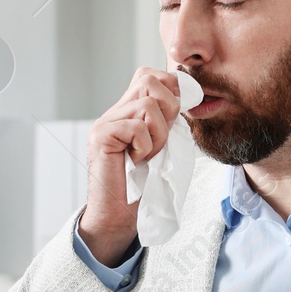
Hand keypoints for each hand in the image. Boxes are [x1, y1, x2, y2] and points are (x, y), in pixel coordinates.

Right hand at [79, 67, 181, 265]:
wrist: (119, 216)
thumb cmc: (143, 186)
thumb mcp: (163, 146)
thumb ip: (169, 121)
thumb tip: (189, 97)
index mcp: (129, 111)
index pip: (151, 75)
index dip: (171, 91)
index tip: (175, 119)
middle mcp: (114, 112)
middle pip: (150, 79)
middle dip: (168, 109)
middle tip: (161, 139)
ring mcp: (105, 122)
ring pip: (147, 104)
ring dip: (158, 134)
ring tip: (148, 154)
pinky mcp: (101, 136)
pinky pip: (137, 127)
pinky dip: (145, 146)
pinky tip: (136, 161)